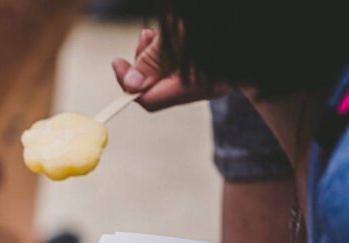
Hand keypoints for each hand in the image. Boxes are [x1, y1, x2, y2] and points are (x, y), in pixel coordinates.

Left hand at [111, 28, 228, 111]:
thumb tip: (130, 86)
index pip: (150, 100)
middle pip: (158, 90)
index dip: (129, 85)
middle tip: (140, 42)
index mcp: (195, 86)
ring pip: (169, 80)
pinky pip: (182, 73)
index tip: (117, 64)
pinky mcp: (212, 76)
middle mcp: (205, 90)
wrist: (244, 23)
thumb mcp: (176, 38)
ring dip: (155, 58)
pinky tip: (168, 39)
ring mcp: (211, 84)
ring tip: (153, 35)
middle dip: (143, 67)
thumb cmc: (210, 27)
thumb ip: (152, 62)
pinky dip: (170, 58)